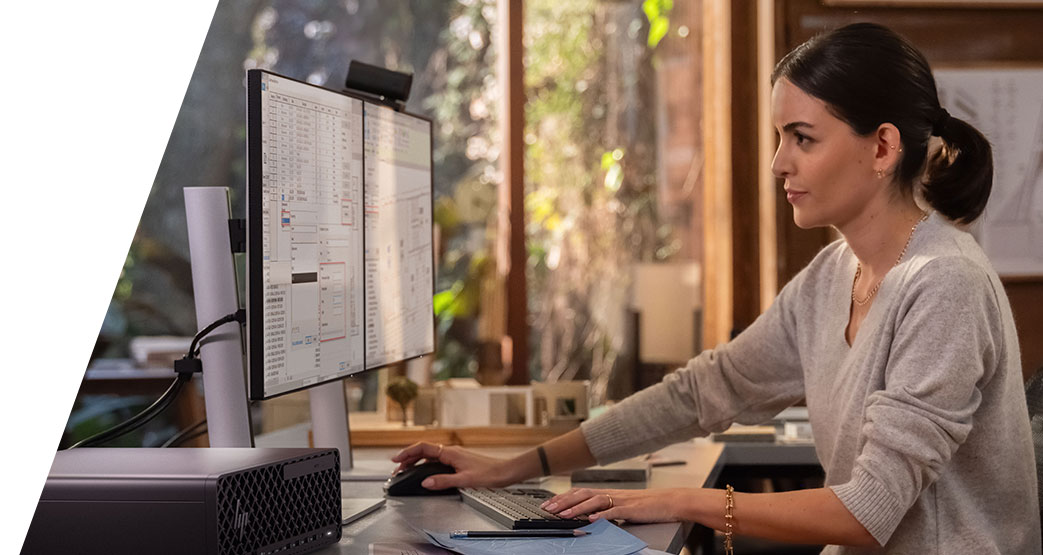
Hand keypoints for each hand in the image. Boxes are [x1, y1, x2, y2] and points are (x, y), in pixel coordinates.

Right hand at [390, 441, 516, 489]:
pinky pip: (437, 461)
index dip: (407, 453)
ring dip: (416, 462)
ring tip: (406, 471)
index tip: (396, 459)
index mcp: (450, 453)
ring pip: (430, 456)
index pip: (423, 448)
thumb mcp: (465, 480)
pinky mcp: (458, 462)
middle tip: (397, 469)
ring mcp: (454, 456)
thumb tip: (425, 483)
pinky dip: (426, 466)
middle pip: (424, 451)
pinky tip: (425, 473)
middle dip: (408, 458)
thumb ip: (443, 481)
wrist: (505, 472)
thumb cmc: (490, 473)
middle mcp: (451, 452)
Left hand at [540, 487, 691, 523]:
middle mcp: (613, 494)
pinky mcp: (633, 509)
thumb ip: (607, 510)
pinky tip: (592, 519)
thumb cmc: (649, 505)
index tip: (549, 504)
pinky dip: (602, 515)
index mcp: (609, 493)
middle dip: (564, 502)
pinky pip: (615, 511)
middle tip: (548, 509)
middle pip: (583, 494)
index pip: (581, 493)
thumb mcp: (623, 506)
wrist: (672, 501)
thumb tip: (589, 516)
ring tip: (564, 515)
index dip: (563, 498)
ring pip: (595, 501)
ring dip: (577, 508)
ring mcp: (622, 500)